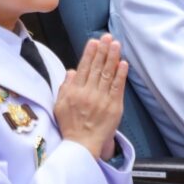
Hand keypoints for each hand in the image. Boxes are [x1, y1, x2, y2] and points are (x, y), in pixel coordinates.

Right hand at [54, 34, 126, 159]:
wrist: (81, 145)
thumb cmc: (69, 125)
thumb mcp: (60, 105)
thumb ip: (65, 86)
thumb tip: (72, 71)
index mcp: (75, 91)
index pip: (84, 67)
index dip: (90, 53)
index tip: (94, 41)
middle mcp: (89, 93)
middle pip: (98, 67)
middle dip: (103, 50)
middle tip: (107, 37)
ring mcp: (102, 99)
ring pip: (108, 74)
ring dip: (113, 57)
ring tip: (116, 44)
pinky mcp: (114, 107)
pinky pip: (118, 87)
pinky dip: (121, 75)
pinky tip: (123, 63)